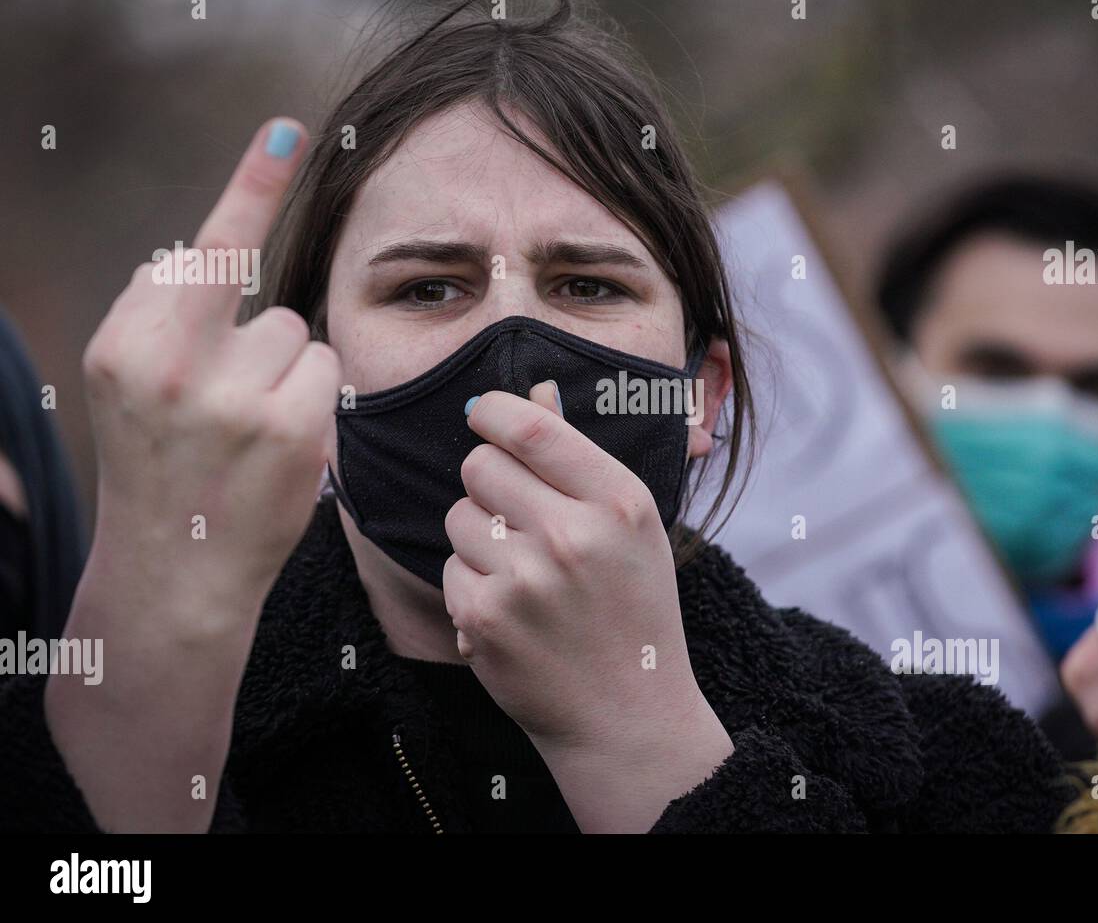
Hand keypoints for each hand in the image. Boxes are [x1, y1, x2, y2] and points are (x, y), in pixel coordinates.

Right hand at [47, 119, 339, 831]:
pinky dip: (313, 403)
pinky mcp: (292, 427)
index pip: (203, 248)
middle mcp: (174, 362)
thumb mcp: (139, 385)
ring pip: (299, 335)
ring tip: (247, 434)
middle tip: (230, 401)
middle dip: (258, 339)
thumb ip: (174, 319)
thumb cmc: (165, 468)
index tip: (289, 130)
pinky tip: (279, 449)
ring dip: (286, 376)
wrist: (174, 571)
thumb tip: (213, 250)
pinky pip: (325, 372)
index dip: (252, 187)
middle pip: (261, 298)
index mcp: (127, 342)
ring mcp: (237, 397)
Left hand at [444, 382, 733, 830]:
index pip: (532, 428)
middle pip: (480, 466)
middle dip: (489, 484)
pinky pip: (449, 568)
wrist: (629, 715)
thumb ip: (581, 464)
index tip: (482, 415)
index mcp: (619, 502)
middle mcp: (573, 535)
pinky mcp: (485, 619)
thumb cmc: (632, 610)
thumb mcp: (634, 528)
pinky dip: (472, 586)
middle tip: (520, 518)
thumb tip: (530, 397)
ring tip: (525, 576)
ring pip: (458, 516)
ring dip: (479, 538)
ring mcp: (525, 580)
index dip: (494, 411)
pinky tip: (512, 613)